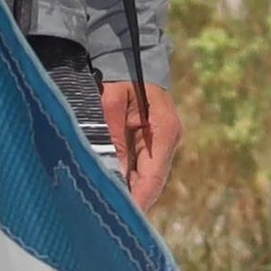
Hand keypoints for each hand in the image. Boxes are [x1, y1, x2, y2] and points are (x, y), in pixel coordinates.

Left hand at [102, 79, 180, 209]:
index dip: (137, 201)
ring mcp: (161, 142)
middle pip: (150, 182)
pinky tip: (108, 190)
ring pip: (145, 178)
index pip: (153, 177)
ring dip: (127, 192)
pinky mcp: (151, 141)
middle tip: (103, 219)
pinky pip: (140, 168)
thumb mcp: (111, 101)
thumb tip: (111, 173)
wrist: (130, 51)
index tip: (119, 219)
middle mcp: (167, 140)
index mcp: (164, 131)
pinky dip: (126, 180)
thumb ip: (112, 136)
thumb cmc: (120, 72)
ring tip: (103, 209)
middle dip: (130, 201)